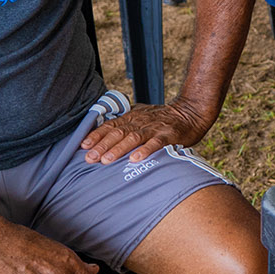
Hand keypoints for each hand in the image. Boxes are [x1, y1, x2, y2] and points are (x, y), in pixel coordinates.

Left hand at [80, 98, 212, 164]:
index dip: (96, 135)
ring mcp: (154, 128)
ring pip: (133, 138)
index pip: (110, 125)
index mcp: (132, 117)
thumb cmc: (163, 118)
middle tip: (89, 158)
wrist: (191, 112)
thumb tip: (103, 132)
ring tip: (106, 160)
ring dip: (118, 149)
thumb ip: (125, 122)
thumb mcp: (142, 115)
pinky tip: (135, 159)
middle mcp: (140, 122)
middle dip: (102, 146)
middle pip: (118, 132)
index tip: (83, 146)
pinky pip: (156, 143)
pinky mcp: (169, 135)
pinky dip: (145, 150)